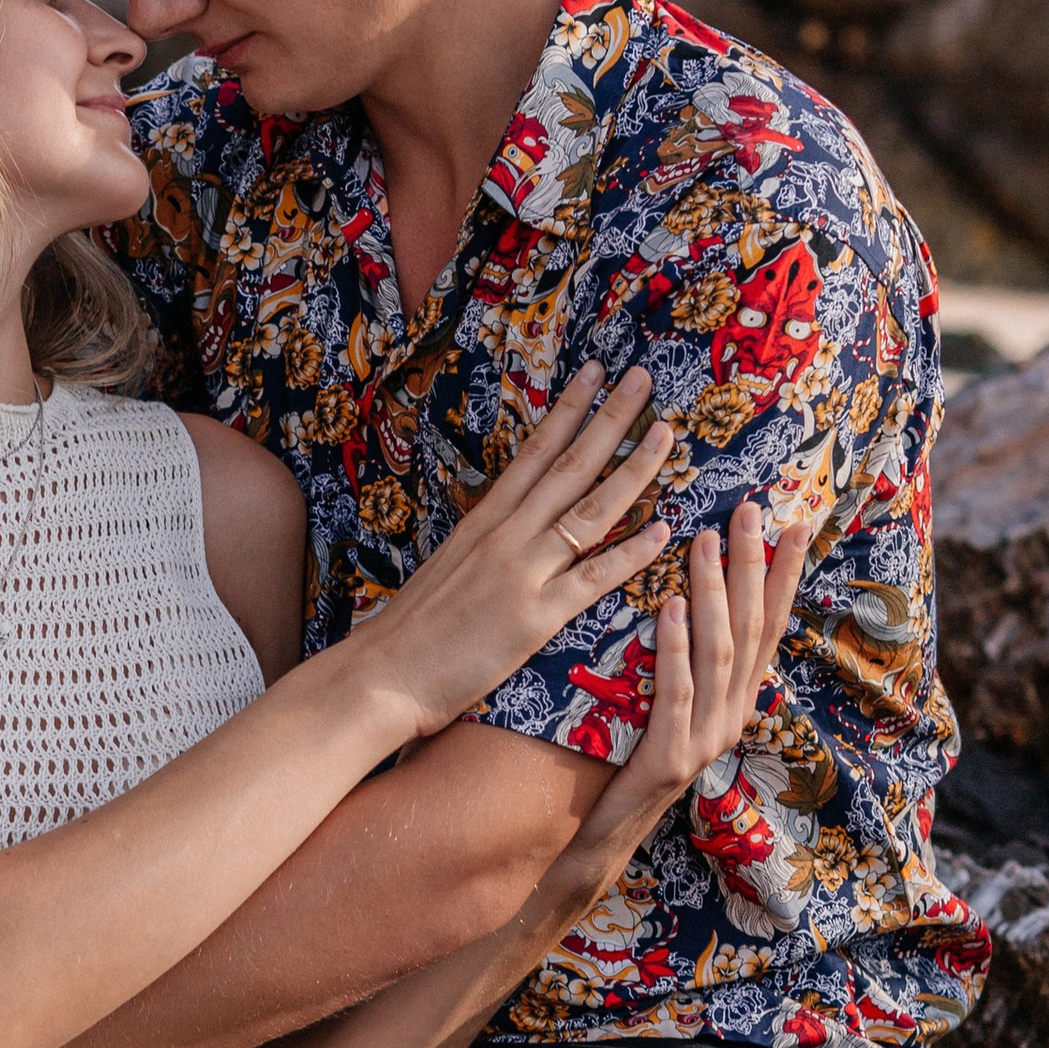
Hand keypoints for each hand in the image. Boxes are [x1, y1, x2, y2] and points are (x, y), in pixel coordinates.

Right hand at [348, 363, 675, 741]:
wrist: (382, 674)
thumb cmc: (411, 631)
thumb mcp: (449, 568)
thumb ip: (484, 546)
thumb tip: (512, 529)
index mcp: (483, 521)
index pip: (535, 452)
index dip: (568, 409)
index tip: (594, 372)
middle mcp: (506, 535)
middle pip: (569, 465)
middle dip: (610, 419)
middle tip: (643, 377)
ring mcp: (522, 573)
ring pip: (589, 510)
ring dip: (633, 470)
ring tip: (666, 434)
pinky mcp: (535, 617)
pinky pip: (593, 577)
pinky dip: (631, 553)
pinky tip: (663, 529)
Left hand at [562, 499, 814, 892]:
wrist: (605, 832)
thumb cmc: (631, 756)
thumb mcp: (671, 702)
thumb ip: (691, 657)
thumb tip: (697, 589)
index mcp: (737, 699)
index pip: (770, 626)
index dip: (785, 576)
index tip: (795, 523)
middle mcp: (732, 715)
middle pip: (752, 630)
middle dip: (753, 566)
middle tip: (749, 510)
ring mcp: (706, 740)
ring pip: (720, 654)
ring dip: (716, 593)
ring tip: (705, 541)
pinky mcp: (672, 758)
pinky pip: (678, 693)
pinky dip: (677, 647)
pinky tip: (672, 607)